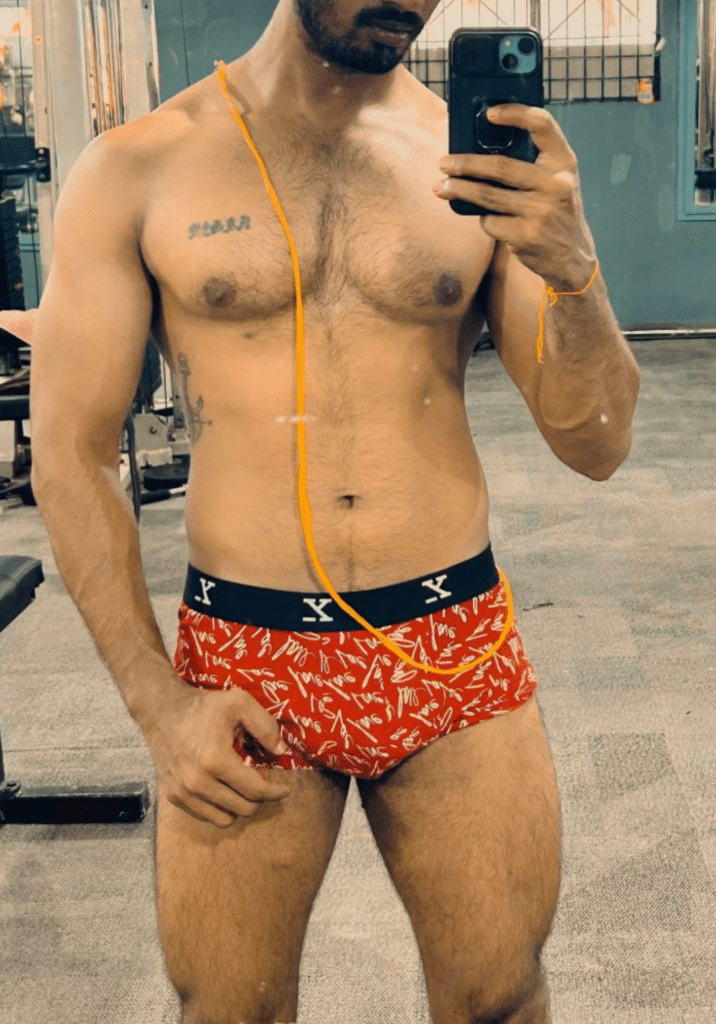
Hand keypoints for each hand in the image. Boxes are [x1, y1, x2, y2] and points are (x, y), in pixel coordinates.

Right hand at [142, 676, 293, 827]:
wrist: (161, 709)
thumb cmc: (202, 705)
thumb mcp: (239, 702)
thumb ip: (265, 726)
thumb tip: (281, 752)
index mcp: (215, 760)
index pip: (255, 791)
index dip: (276, 793)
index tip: (286, 789)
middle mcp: (197, 782)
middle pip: (244, 808)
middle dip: (260, 796)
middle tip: (260, 777)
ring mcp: (183, 792)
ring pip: (226, 819)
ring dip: (240, 805)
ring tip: (241, 782)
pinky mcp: (173, 797)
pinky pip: (207, 816)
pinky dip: (221, 807)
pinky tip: (224, 787)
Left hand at [434, 104, 596, 290]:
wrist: (572, 257)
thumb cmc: (555, 210)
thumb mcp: (556, 180)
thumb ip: (532, 163)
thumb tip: (478, 150)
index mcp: (564, 162)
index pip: (543, 125)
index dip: (516, 114)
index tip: (489, 113)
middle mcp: (556, 185)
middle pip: (500, 166)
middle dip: (465, 164)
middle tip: (444, 162)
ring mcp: (541, 212)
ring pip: (487, 196)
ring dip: (459, 190)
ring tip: (441, 186)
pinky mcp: (526, 237)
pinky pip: (490, 222)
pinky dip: (484, 219)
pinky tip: (486, 218)